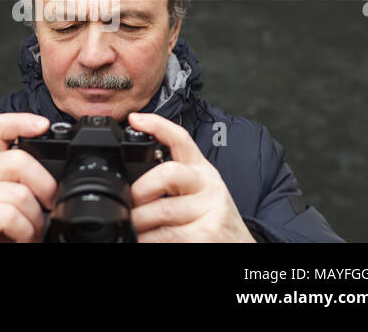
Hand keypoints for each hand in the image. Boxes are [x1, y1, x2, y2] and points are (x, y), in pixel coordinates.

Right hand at [0, 113, 55, 242]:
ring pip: (19, 193)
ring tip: (28, 233)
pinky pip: (10, 215)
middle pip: (18, 159)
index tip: (42, 125)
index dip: (20, 122)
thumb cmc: (3, 235)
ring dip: (34, 221)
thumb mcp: (19, 203)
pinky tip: (17, 239)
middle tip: (48, 209)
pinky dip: (23, 233)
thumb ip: (28, 182)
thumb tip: (59, 175)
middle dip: (46, 188)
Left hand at [127, 111, 254, 241]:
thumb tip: (129, 180)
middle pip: (167, 174)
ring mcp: (210, 210)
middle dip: (139, 190)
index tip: (134, 118)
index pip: (181, 138)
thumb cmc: (210, 219)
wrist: (239, 248)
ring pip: (161, 209)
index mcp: (201, 170)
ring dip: (138, 220)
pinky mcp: (206, 235)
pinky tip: (144, 239)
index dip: (157, 124)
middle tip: (128, 202)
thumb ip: (171, 179)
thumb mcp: (196, 192)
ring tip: (132, 224)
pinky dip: (147, 239)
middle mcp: (208, 185)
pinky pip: (166, 236)